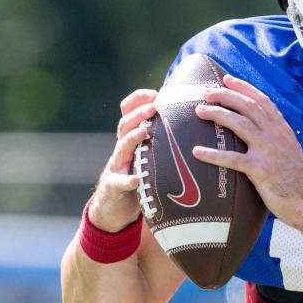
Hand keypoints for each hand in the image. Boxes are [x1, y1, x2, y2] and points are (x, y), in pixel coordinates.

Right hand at [89, 89, 157, 232]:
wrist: (113, 209)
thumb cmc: (137, 179)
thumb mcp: (146, 157)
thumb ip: (160, 142)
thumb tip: (189, 125)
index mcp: (130, 140)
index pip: (128, 113)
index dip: (137, 100)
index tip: (154, 93)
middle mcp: (121, 150)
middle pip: (125, 126)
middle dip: (138, 114)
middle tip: (154, 107)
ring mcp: (116, 167)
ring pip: (121, 148)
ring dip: (132, 138)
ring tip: (144, 131)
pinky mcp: (113, 187)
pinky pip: (119, 182)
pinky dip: (126, 181)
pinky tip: (135, 180)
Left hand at [192, 75, 302, 240]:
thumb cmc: (299, 183)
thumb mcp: (290, 153)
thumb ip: (276, 142)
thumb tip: (259, 137)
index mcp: (283, 130)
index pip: (262, 100)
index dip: (244, 87)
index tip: (227, 79)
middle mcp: (276, 135)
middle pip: (247, 106)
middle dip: (225, 95)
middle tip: (205, 92)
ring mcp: (268, 151)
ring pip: (239, 123)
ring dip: (217, 114)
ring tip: (198, 111)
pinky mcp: (260, 170)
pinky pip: (231, 159)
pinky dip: (212, 154)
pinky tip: (196, 151)